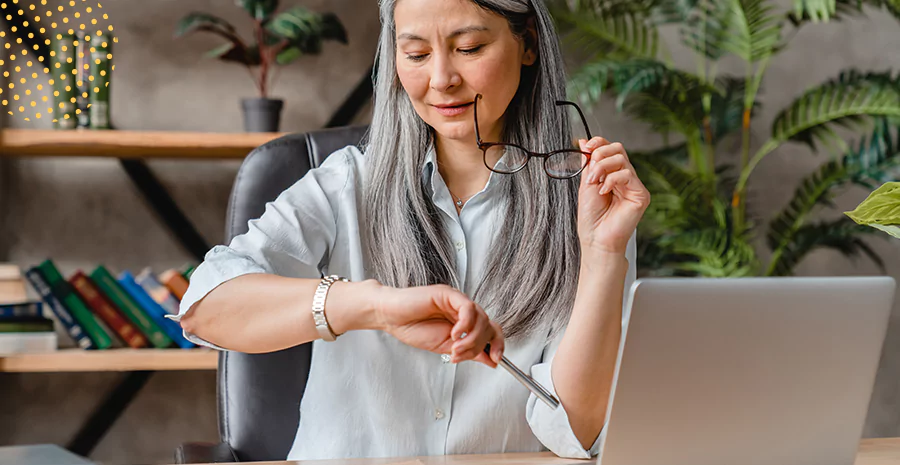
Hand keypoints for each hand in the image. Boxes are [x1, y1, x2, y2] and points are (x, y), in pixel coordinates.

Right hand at [373, 284, 504, 367]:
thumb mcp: (445, 347)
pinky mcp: (448, 294)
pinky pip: (468, 308)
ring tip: (454, 348)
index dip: (498, 344)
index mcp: (464, 323)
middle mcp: (463, 311)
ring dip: (471, 339)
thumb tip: (491, 360)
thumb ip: (469, 352)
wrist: (390, 317)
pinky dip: (465, 324)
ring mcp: (457, 301)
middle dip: (479, 345)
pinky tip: (454, 333)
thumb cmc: (412, 328)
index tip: (496, 360)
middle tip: (460, 355)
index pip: (491, 330)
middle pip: (489, 326)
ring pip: (481, 318)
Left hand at [577, 137, 650, 254]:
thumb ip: (588, 164)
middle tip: (590, 171)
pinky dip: (612, 180)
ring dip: (602, 168)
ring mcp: (634, 186)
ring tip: (594, 184)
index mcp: (612, 175)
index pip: (611, 149)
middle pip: (618, 149)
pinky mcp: (641, 194)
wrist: (596, 240)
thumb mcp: (586, 185)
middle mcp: (626, 178)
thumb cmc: (592, 218)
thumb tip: (584, 141)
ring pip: (622, 159)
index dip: (599, 143)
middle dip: (600, 154)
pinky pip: (627, 174)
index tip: (586, 147)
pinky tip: (604, 191)